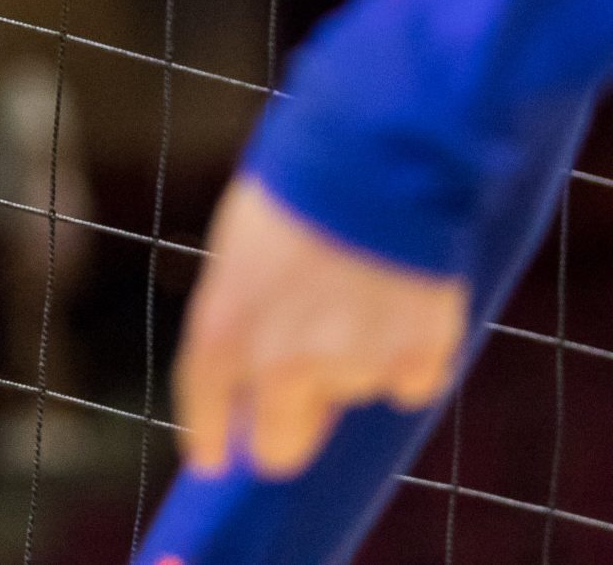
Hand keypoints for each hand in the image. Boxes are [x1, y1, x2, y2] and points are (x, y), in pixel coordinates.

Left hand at [175, 177, 471, 479]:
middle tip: (297, 414)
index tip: (212, 461)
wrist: (376, 160)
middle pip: (280, 442)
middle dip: (285, 432)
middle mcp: (281, 362)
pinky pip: (409, 380)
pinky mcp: (416, 361)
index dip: (209, 436)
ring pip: (350, 392)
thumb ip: (243, 316)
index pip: (207, 407)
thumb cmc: (299, 190)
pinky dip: (409, 355)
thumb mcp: (241, 250)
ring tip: (358, 290)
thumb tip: (255, 372)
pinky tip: (402, 301)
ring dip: (353, 361)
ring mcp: (352, 366)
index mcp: (225, 328)